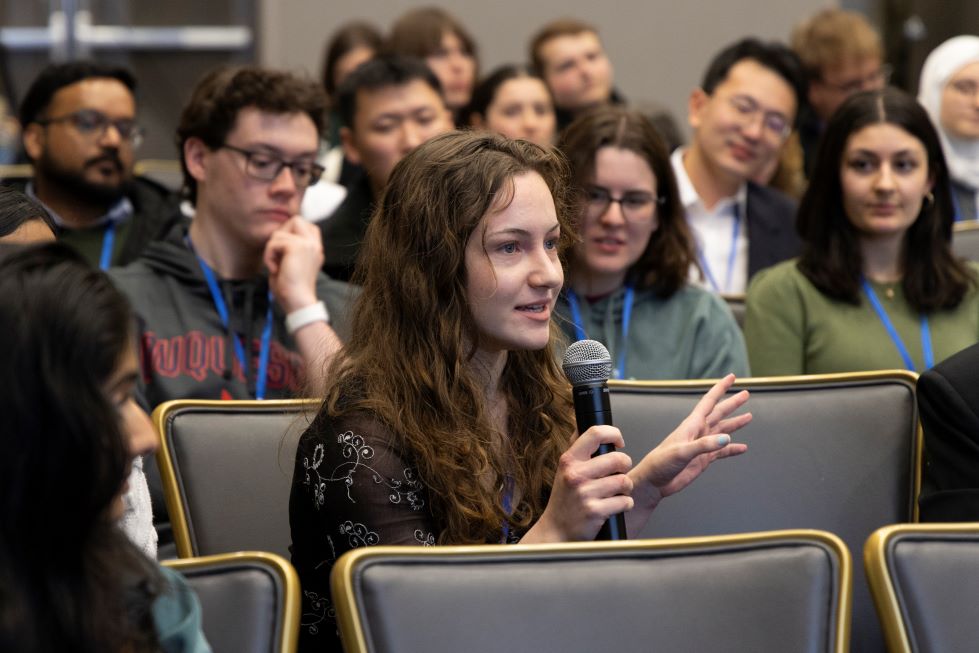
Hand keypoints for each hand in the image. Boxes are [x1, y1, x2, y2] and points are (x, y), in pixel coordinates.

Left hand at [264, 216, 323, 312]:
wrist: (298, 302)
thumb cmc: (290, 290)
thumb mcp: (289, 264)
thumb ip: (286, 249)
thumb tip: (275, 236)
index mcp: (315, 249)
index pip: (305, 225)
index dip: (290, 232)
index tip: (283, 252)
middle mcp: (315, 245)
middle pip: (296, 219)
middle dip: (281, 234)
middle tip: (278, 254)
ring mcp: (308, 244)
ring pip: (280, 231)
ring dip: (271, 249)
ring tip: (275, 266)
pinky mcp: (298, 247)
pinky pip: (274, 242)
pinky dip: (268, 256)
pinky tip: (274, 269)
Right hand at [525, 425, 634, 542]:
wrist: (556, 531)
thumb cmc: (564, 500)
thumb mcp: (565, 470)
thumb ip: (578, 448)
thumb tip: (583, 421)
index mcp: (569, 460)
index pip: (595, 433)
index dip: (614, 433)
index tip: (619, 442)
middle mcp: (575, 474)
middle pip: (618, 459)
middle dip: (625, 467)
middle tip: (619, 474)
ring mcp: (585, 493)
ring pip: (625, 481)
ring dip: (626, 488)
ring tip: (616, 492)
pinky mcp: (595, 511)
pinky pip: (625, 501)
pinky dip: (625, 504)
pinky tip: (615, 506)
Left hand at [629, 374, 749, 511]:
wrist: (654, 481)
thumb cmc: (662, 462)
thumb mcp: (683, 452)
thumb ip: (704, 445)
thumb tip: (726, 438)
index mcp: (692, 425)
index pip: (709, 401)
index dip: (720, 388)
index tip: (732, 377)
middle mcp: (698, 432)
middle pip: (719, 413)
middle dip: (732, 403)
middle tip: (746, 393)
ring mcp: (701, 445)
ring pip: (723, 431)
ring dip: (735, 424)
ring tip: (749, 417)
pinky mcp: (703, 459)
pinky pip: (722, 451)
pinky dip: (732, 449)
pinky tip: (742, 448)